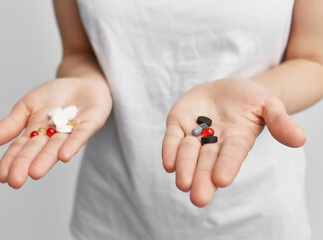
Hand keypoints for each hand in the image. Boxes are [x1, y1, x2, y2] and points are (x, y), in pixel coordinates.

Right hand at [0, 77, 111, 188]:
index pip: (21, 148)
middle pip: (38, 150)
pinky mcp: (91, 123)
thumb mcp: (28, 104)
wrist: (83, 82)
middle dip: (26, 164)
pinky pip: (81, 134)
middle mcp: (54, 136)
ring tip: (35, 172)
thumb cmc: (55, 95)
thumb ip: (13, 122)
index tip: (1, 176)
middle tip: (15, 181)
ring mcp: (73, 130)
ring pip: (58, 146)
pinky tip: (64, 155)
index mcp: (37, 133)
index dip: (11, 161)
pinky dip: (73, 144)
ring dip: (47, 159)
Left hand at [162, 78, 304, 206]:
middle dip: (202, 178)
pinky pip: (172, 138)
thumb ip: (279, 121)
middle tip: (198, 197)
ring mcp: (194, 134)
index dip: (227, 166)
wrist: (225, 89)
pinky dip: (169, 150)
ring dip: (185, 168)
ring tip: (183, 184)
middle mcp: (214, 143)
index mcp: (237, 140)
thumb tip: (300, 139)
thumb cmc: (249, 99)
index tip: (222, 180)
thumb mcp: (268, 104)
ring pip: (188, 153)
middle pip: (207, 162)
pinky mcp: (178, 124)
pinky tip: (169, 165)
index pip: (232, 155)